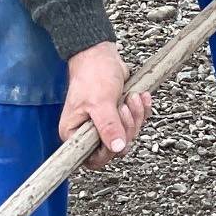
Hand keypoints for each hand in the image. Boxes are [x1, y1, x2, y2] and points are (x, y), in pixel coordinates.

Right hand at [60, 42, 150, 169]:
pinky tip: (139, 96)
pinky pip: (136, 123)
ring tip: (131, 98)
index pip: (93, 159)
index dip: (109, 152)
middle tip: (124, 108)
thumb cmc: (92, 76)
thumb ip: (109, 126)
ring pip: (129, 136)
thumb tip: (117, 148)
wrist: (101, 55)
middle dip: (127, 128)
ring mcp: (105, 126)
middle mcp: (88, 133)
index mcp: (74, 134)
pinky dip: (141, 110)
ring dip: (135, 117)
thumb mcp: (100, 102)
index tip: (117, 135)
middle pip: (116, 148)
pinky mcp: (119, 117)